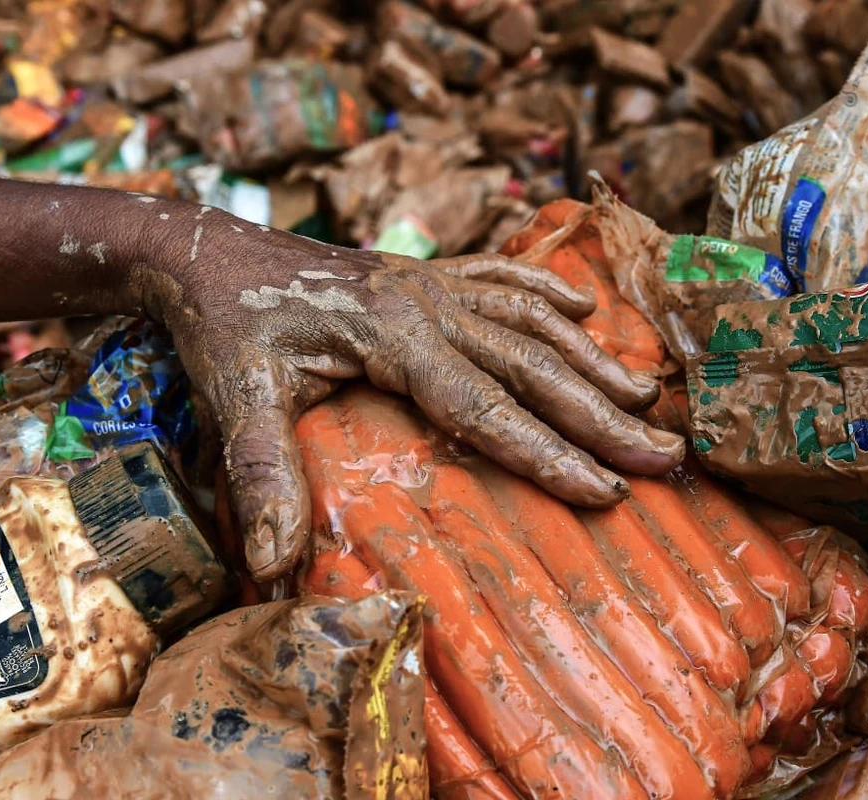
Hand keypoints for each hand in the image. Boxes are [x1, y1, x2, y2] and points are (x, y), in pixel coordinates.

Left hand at [139, 211, 684, 580]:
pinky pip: (502, 274)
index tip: (607, 491)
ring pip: (530, 318)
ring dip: (591, 357)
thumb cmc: (222, 323)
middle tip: (664, 454)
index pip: (487, 406)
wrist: (203, 249)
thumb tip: (272, 565)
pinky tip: (585, 306)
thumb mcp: (234, 395)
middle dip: (600, 414)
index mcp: (393, 337)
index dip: (549, 453)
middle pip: (531, 363)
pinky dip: (546, 289)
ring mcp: (430, 283)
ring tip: (646, 396)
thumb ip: (261, 473)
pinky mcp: (422, 274)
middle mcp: (428, 304)